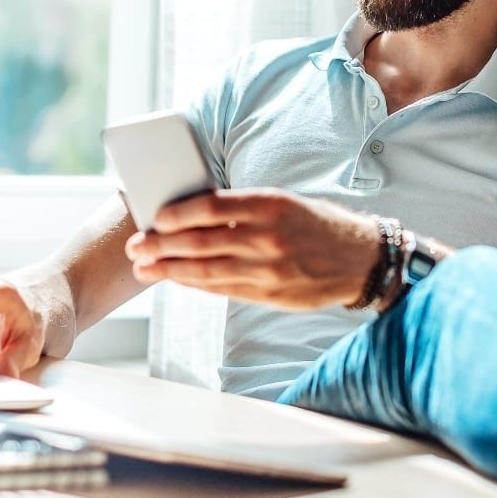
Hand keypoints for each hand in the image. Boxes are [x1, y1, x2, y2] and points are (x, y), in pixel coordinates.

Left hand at [124, 189, 380, 308]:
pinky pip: (223, 290)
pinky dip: (196, 285)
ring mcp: (269, 270)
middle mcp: (269, 238)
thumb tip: (194, 214)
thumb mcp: (286, 203)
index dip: (178, 213)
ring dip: (170, 270)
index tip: (155, 217)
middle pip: (202, 242)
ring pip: (207, 271)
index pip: (212, 207)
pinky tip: (176, 280)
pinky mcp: (270, 295)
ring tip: (144, 269)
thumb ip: (245, 209)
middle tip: (136, 247)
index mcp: (272, 205)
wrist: (361, 260)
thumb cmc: (319, 224)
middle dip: (162, 246)